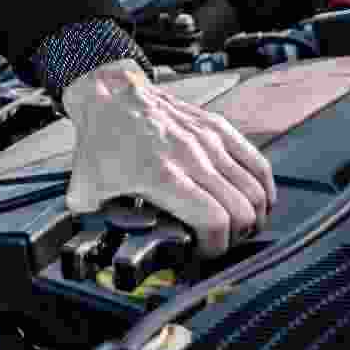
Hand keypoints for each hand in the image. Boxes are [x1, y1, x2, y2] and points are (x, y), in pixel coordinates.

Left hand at [61, 59, 277, 255]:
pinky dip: (263, 189)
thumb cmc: (100, 142)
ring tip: (239, 228)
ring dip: (253, 216)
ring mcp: (208, 140)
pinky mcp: (217, 127)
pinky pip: (257, 163)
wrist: (107, 94)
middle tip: (221, 244)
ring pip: (254, 189)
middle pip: (241, 209)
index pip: (213, 221)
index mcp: (161, 176)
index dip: (215, 247)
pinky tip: (257, 203)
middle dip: (236, 237)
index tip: (203, 254)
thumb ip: (94, 225)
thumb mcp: (85, 189)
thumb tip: (96, 251)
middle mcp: (191, 157)